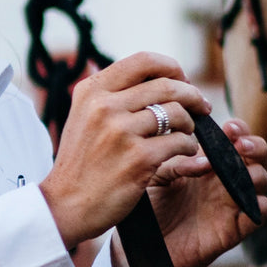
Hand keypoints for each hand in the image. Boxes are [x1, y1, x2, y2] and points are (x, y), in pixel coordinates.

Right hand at [39, 52, 210, 248]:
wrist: (65, 206)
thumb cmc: (80, 164)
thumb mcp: (82, 118)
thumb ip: (109, 94)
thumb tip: (149, 70)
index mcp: (91, 91)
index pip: (143, 61)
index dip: (171, 67)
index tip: (181, 81)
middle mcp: (105, 106)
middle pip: (166, 85)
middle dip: (192, 95)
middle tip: (201, 106)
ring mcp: (122, 132)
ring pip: (177, 113)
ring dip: (190, 123)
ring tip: (187, 133)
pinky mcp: (139, 159)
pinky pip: (180, 142)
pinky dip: (188, 146)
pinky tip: (184, 152)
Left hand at [145, 118, 266, 266]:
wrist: (141, 247)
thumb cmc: (148, 209)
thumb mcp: (154, 179)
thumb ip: (174, 164)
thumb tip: (203, 160)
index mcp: (206, 165)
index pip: (232, 141)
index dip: (238, 131)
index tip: (229, 128)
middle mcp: (222, 182)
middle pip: (255, 157)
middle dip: (255, 146)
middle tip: (241, 145)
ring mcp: (229, 205)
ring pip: (261, 183)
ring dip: (258, 174)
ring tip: (244, 172)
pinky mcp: (231, 231)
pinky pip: (255, 219)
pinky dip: (260, 208)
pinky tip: (253, 201)